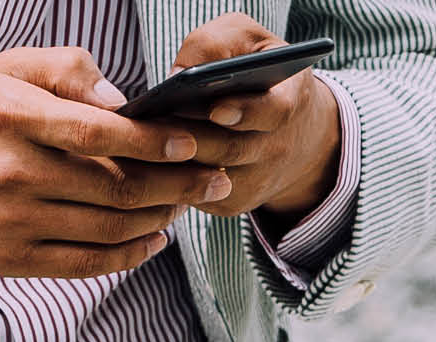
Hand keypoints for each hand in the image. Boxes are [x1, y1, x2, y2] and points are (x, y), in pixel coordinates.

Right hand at [0, 47, 234, 277]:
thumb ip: (61, 71)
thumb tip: (119, 98)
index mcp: (12, 117)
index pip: (97, 133)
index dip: (151, 141)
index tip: (190, 142)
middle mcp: (14, 173)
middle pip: (113, 186)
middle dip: (174, 185)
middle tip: (214, 179)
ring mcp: (13, 222)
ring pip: (105, 227)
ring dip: (157, 219)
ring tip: (188, 203)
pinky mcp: (11, 259)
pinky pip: (83, 264)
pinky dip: (126, 256)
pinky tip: (154, 241)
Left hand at [155, 13, 343, 224]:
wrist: (290, 133)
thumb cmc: (260, 74)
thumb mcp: (250, 43)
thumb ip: (219, 44)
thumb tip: (177, 73)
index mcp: (289, 103)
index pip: (272, 112)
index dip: (245, 113)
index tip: (217, 109)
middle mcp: (275, 151)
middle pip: (230, 149)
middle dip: (192, 135)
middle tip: (155, 120)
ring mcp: (253, 184)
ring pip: (206, 176)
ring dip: (174, 157)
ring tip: (144, 135)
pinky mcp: (229, 204)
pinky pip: (194, 194)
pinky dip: (169, 177)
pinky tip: (146, 158)